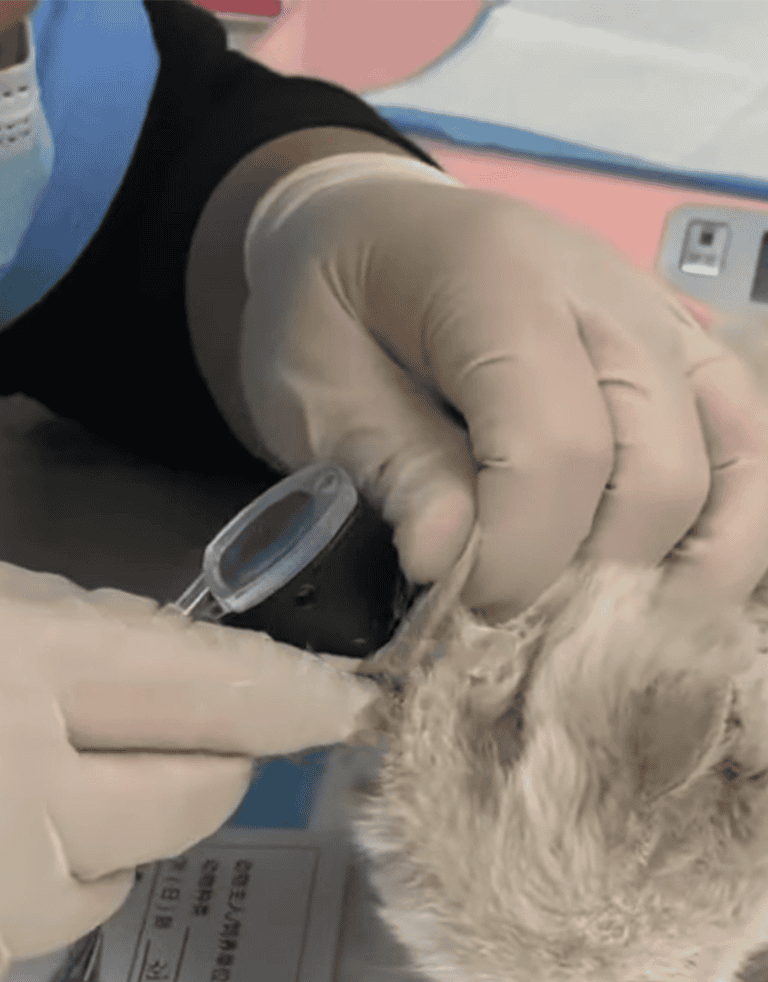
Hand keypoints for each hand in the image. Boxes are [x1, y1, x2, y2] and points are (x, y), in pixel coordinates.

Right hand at [0, 561, 371, 973]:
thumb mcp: (2, 604)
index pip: (217, 687)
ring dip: (140, 820)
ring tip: (70, 775)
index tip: (356, 703)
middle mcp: (26, 783)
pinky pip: (69, 913)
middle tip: (203, 731)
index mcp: (36, 662)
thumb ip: (98, 627)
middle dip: (227, 760)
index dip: (302, 697)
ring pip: (138, 866)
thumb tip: (197, 659)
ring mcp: (5, 880)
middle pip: (201, 792)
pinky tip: (22, 827)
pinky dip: (72, 869)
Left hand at [240, 173, 767, 616]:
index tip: (467, 607)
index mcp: (500, 279)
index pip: (557, 446)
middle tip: (517, 615)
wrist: (369, 230)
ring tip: (594, 618)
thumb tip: (449, 563)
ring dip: (674, 569)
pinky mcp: (684, 352)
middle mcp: (609, 291)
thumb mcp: (314, 385)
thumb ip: (389, 467)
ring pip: (733, 464)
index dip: (521, 556)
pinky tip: (664, 576)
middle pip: (659, 469)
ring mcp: (662, 318)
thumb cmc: (327, 305)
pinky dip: (726, 528)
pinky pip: (746, 446)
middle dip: (591, 576)